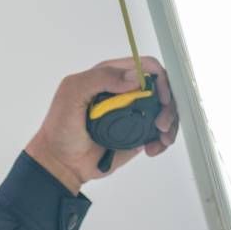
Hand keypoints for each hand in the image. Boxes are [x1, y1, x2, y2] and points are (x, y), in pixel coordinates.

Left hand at [25, 56, 179, 194]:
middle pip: (160, 89)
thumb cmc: (61, 126)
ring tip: (162, 139)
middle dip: (168, 104)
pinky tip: (154, 148)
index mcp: (110, 76)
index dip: (159, 79)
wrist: (60, 162)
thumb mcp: (72, 93)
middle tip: (161, 123)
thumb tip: (135, 78)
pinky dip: (163, 140)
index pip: (145, 66)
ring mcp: (133, 114)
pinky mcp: (137, 134)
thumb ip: (100, 78)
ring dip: (170, 123)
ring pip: (163, 110)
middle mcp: (125, 93)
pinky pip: (159, 133)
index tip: (161, 97)